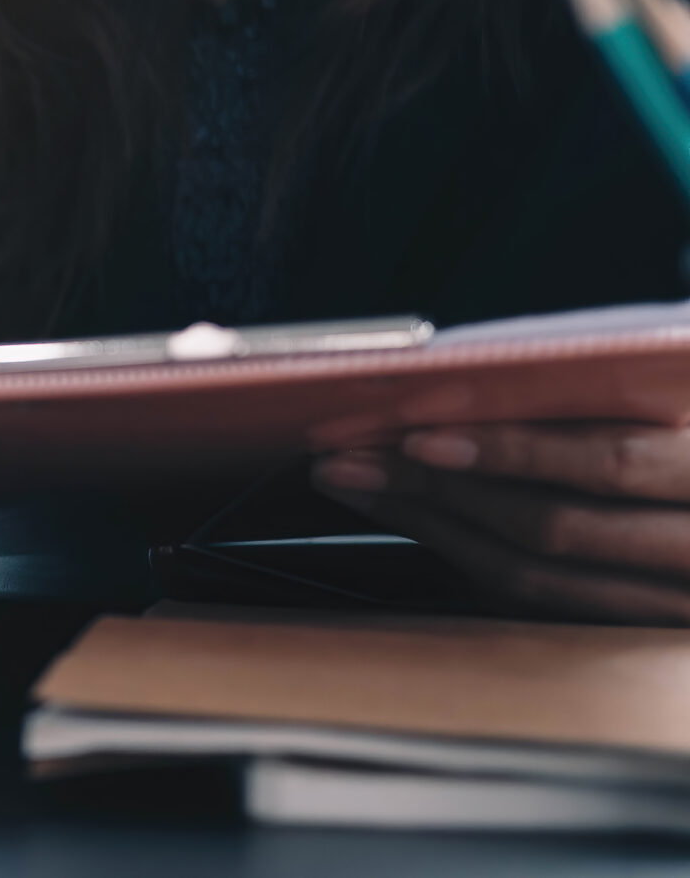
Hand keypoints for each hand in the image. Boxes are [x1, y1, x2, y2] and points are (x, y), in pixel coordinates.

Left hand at [311, 422, 689, 623]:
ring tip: (354, 480)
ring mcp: (676, 601)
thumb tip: (473, 374)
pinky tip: (410, 517)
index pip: (609, 463)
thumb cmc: (681, 414)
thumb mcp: (672, 386)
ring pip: (536, 575)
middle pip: (553, 525)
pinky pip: (538, 601)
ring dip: (429, 525)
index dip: (509, 449)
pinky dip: (463, 556)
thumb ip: (604, 388)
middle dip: (435, 487)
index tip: (417, 427)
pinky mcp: (639, 629)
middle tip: (346, 453)